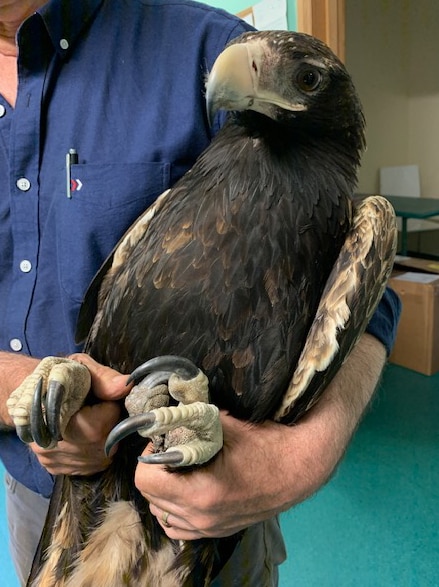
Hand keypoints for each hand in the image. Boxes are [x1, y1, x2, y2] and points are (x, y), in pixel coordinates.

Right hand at [31, 354, 130, 475]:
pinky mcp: (54, 467)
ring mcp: (52, 459)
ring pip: (100, 458)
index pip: (106, 419)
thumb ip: (105, 378)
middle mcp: (53, 444)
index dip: (110, 406)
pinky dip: (92, 451)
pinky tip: (84, 436)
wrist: (32, 392)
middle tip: (97, 410)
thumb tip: (126, 386)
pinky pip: (88, 465)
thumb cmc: (60, 376)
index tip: (100, 397)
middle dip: (110, 426)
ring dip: (102, 440)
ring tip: (90, 421)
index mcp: (59, 415)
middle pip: (106, 443)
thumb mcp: (82, 367)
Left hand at [135, 334, 385, 539]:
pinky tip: (186, 490)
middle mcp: (200, 517)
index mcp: (200, 491)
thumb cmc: (265, 442)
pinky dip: (174, 509)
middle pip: (149, 496)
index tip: (162, 440)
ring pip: (161, 513)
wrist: (299, 469)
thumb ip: (189, 419)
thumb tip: (163, 408)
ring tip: (179, 468)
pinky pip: (178, 527)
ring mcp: (209, 529)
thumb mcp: (224, 425)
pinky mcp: (217, 532)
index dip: (148, 455)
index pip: (144, 479)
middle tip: (170, 449)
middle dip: (154, 469)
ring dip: (162, 491)